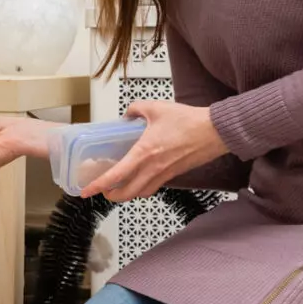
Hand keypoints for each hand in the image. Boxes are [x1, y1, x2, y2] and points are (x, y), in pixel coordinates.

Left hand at [80, 100, 226, 201]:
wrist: (215, 131)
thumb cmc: (189, 121)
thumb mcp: (156, 107)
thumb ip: (136, 109)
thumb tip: (127, 114)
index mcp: (144, 152)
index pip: (116, 175)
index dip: (99, 185)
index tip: (87, 190)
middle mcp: (153, 168)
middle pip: (127, 193)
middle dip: (111, 196)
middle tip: (102, 191)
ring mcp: (164, 174)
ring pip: (141, 193)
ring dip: (127, 195)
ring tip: (118, 188)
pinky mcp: (174, 174)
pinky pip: (154, 187)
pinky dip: (143, 188)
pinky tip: (140, 180)